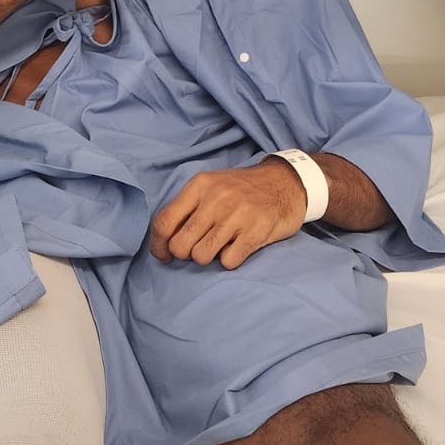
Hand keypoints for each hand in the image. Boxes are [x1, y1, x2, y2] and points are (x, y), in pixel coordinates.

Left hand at [149, 160, 306, 269]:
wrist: (285, 183)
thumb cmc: (242, 190)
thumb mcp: (213, 186)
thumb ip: (188, 208)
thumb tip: (163, 242)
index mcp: (200, 185)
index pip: (163, 222)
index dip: (159, 246)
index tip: (165, 254)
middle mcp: (216, 198)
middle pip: (180, 245)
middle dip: (186, 254)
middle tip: (200, 246)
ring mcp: (237, 214)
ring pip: (201, 256)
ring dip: (209, 257)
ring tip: (221, 245)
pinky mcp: (256, 231)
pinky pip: (228, 262)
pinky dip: (231, 259)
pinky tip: (239, 245)